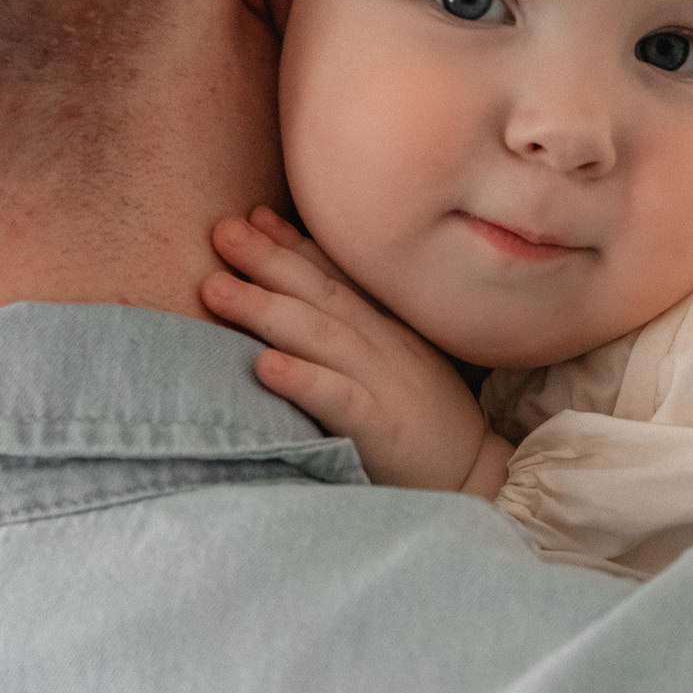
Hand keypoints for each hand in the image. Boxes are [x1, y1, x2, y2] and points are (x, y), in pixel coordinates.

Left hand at [202, 207, 512, 496]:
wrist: (475, 477)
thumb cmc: (422, 419)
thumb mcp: (397, 359)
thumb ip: (355, 324)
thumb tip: (300, 291)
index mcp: (386, 328)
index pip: (336, 275)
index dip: (292, 243)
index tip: (251, 216)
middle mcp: (383, 345)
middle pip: (320, 293)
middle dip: (269, 259)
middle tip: (221, 231)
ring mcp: (383, 384)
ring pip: (320, 337)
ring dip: (267, 309)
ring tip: (217, 288)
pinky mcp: (381, 429)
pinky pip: (338, 401)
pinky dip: (302, 380)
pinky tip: (264, 367)